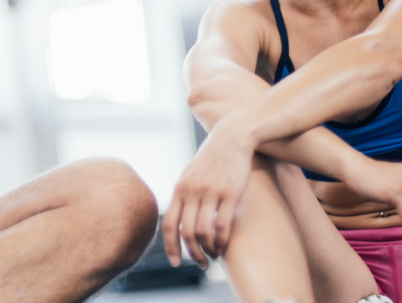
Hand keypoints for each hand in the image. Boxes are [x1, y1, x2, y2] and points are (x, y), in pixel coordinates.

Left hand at [162, 128, 253, 267]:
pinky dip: (221, 241)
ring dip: (208, 250)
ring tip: (213, 256)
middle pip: (186, 232)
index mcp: (180, 188)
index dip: (170, 247)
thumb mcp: (190, 174)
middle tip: (201, 263)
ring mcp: (210, 192)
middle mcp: (192, 191)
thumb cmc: (211, 158)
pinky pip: (222, 225)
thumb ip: (183, 195)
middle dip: (192, 253)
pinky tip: (223, 246)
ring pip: (203, 232)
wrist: (232, 137)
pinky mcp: (230, 193)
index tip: (175, 263)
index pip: (169, 224)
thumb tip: (178, 221)